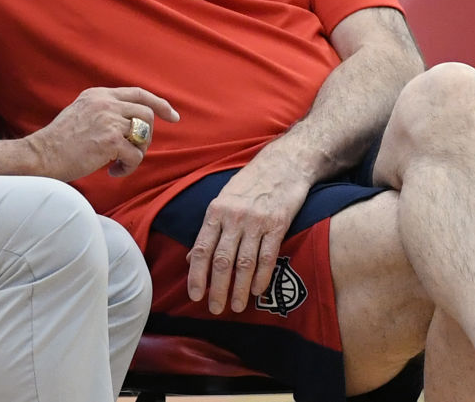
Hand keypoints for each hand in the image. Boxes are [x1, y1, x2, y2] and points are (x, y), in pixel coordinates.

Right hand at [26, 86, 178, 180]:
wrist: (42, 154)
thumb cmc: (59, 140)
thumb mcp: (81, 111)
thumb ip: (103, 110)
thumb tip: (131, 123)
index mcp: (99, 94)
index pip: (138, 93)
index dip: (159, 104)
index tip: (173, 116)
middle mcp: (105, 103)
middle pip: (146, 114)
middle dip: (147, 135)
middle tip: (135, 151)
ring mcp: (109, 120)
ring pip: (144, 135)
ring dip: (137, 153)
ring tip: (121, 162)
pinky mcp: (110, 141)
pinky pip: (135, 156)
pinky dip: (128, 167)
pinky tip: (113, 171)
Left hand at [186, 158, 308, 314]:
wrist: (283, 164)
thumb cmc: (249, 183)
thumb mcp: (222, 200)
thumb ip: (209, 230)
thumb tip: (191, 256)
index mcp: (215, 211)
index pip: (201, 249)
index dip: (196, 275)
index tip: (195, 295)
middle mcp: (233, 217)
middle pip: (221, 260)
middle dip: (218, 288)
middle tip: (215, 308)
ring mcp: (256, 221)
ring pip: (244, 262)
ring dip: (240, 288)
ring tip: (237, 306)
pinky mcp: (278, 224)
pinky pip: (268, 256)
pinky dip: (262, 276)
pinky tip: (258, 291)